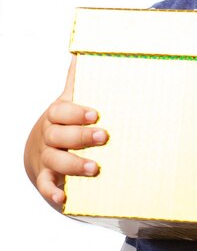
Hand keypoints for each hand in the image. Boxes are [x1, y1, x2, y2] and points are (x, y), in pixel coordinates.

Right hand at [24, 57, 107, 208]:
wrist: (38, 151)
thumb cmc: (62, 123)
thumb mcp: (67, 102)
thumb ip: (75, 81)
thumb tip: (80, 52)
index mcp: (56, 115)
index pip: (62, 112)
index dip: (77, 113)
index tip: (96, 113)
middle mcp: (49, 136)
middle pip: (60, 136)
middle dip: (81, 137)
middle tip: (103, 137)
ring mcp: (46, 157)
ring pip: (56, 161)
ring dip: (74, 165)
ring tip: (94, 168)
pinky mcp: (46, 177)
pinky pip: (45, 186)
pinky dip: (53, 192)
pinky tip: (64, 198)